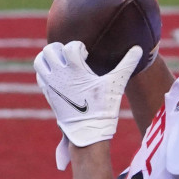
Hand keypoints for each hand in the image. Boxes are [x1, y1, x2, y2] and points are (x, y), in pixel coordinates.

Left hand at [33, 41, 141, 168]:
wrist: (88, 132)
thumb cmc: (104, 107)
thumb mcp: (116, 84)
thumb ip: (127, 64)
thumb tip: (139, 48)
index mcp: (75, 70)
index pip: (69, 47)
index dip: (79, 48)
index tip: (86, 56)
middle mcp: (59, 75)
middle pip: (50, 49)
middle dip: (61, 50)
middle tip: (72, 57)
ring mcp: (51, 85)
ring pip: (39, 61)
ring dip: (50, 58)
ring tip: (63, 63)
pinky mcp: (48, 93)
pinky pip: (40, 75)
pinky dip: (47, 71)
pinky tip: (60, 76)